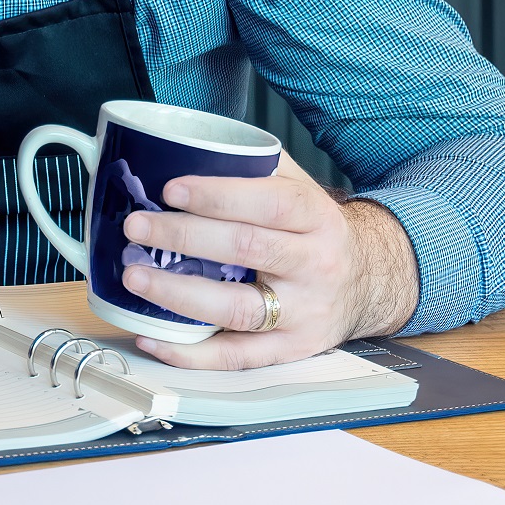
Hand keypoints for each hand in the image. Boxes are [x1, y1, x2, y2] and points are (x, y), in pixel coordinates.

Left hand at [116, 158, 420, 369]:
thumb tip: (181, 147)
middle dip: (184, 237)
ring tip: (135, 276)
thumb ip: (253, 167)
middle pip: (247, 250)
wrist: (369, 281)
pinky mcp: (290, 350)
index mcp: (316, 216)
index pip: (270, 203)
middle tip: (136, 226)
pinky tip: (151, 337)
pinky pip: (236, 357)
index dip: (219, 196)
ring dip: (179, 295)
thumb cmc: (313, 229)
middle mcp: (315, 264)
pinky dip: (190, 353)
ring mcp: (303, 312)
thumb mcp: (299, 188)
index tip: (170, 189)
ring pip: (237, 308)